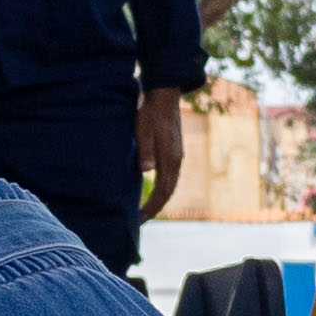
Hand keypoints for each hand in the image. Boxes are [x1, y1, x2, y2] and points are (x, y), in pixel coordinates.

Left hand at [137, 87, 186, 218]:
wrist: (164, 96)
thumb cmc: (150, 112)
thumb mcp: (143, 129)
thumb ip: (145, 149)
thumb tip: (147, 170)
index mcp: (170, 158)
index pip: (163, 191)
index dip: (151, 207)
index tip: (138, 218)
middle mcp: (177, 161)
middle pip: (168, 192)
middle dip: (155, 208)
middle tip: (139, 220)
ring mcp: (176, 157)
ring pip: (170, 185)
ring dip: (159, 200)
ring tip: (145, 210)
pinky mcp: (173, 152)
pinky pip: (169, 177)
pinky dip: (162, 189)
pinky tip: (152, 191)